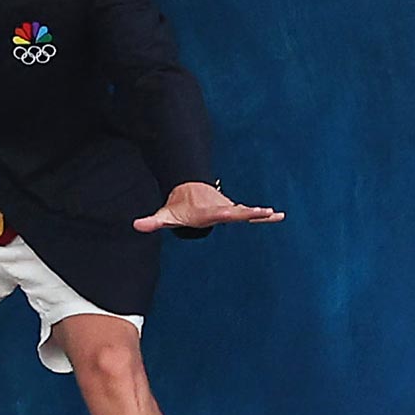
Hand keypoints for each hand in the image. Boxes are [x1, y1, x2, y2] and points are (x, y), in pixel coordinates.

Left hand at [133, 182, 284, 232]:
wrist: (189, 190)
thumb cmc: (178, 207)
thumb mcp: (165, 215)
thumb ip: (152, 221)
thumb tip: (136, 225)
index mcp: (206, 211)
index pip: (217, 213)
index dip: (225, 212)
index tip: (233, 212)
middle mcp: (220, 208)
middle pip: (236, 211)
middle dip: (249, 212)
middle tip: (263, 211)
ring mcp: (229, 209)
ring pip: (246, 211)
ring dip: (260, 213)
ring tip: (276, 214)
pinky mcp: (234, 210)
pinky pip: (250, 213)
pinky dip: (262, 215)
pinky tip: (278, 216)